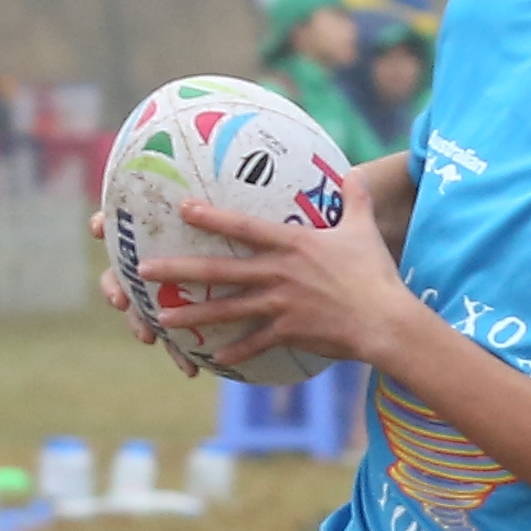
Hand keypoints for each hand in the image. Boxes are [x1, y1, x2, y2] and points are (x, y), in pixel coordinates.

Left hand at [138, 177, 408, 375]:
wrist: (385, 320)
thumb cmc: (375, 273)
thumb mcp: (363, 230)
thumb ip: (355, 199)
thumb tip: (357, 172)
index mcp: (293, 245)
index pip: (244, 227)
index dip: (212, 216)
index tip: (182, 208)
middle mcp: (279, 273)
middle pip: (220, 271)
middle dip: (180, 271)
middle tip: (145, 272)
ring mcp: (281, 305)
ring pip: (228, 310)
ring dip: (194, 316)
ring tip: (162, 320)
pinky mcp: (289, 332)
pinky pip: (256, 342)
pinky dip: (236, 351)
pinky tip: (214, 358)